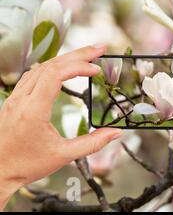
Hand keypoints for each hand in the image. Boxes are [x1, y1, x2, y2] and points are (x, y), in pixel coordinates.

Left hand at [0, 45, 122, 210]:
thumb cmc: (26, 165)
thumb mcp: (64, 156)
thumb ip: (93, 143)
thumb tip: (115, 133)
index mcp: (33, 110)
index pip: (55, 75)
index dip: (78, 67)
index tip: (96, 69)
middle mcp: (22, 99)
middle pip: (51, 64)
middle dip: (78, 54)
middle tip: (99, 48)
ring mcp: (16, 98)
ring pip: (41, 66)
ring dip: (65, 58)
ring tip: (86, 56)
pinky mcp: (15, 100)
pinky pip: (33, 74)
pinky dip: (52, 66)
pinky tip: (64, 68)